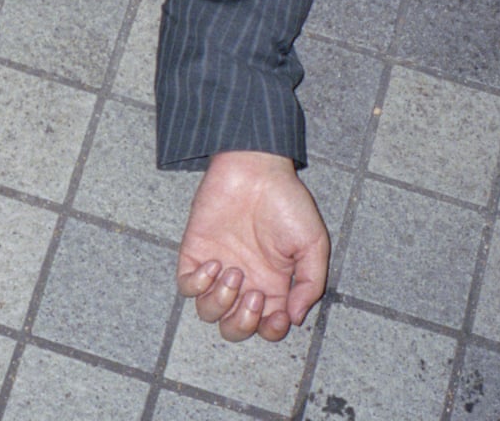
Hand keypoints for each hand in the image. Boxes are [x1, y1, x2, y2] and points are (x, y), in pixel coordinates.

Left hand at [177, 151, 328, 341]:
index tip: (277, 314)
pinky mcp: (195, 251)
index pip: (266, 327)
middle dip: (242, 323)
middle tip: (253, 295)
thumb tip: (296, 318)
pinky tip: (215, 262)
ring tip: (234, 273)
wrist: (255, 168)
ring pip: (207, 312)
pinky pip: (186, 285)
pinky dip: (197, 284)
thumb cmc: (286, 201)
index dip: (270, 331)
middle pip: (233, 328)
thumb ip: (310, 283)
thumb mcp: (313, 243)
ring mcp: (218, 267)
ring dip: (220, 303)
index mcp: (272, 284)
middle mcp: (244, 281)